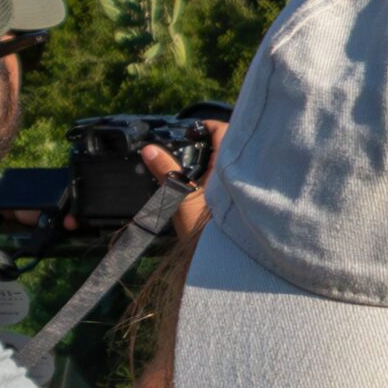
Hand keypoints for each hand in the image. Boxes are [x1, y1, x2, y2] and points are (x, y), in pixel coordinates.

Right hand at [138, 119, 225, 239]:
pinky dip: (210, 175)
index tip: (191, 128)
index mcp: (228, 168)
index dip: (209, 126)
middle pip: (225, 146)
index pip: (225, 132)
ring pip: (223, 163)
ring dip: (208, 160)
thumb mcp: (180, 198)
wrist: (219, 261)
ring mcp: (237, 186)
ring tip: (186, 161)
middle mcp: (237, 174)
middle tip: (185, 145)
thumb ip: (166, 171)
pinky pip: (223, 179)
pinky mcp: (233, 200)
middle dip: (205, 144)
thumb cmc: (203, 231)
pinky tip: (195, 180)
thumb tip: (149, 149)